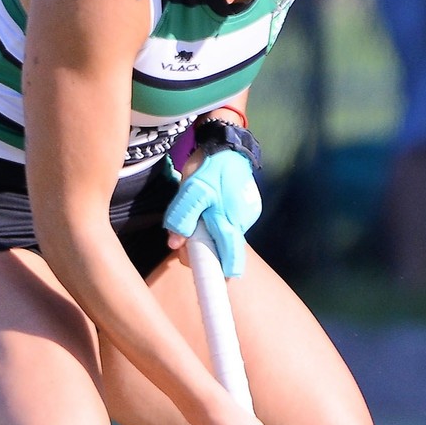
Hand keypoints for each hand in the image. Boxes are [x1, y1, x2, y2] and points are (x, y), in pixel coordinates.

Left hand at [164, 150, 262, 278]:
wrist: (228, 143)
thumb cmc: (208, 166)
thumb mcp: (189, 191)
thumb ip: (182, 219)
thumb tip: (176, 245)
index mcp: (229, 222)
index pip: (229, 260)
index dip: (221, 273)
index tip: (215, 281)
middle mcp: (242, 222)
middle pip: (223, 248)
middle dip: (205, 247)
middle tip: (187, 234)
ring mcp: (248, 214)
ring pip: (225, 234)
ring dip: (210, 232)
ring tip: (199, 212)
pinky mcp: (248, 206)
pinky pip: (230, 222)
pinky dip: (218, 221)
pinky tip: (211, 206)